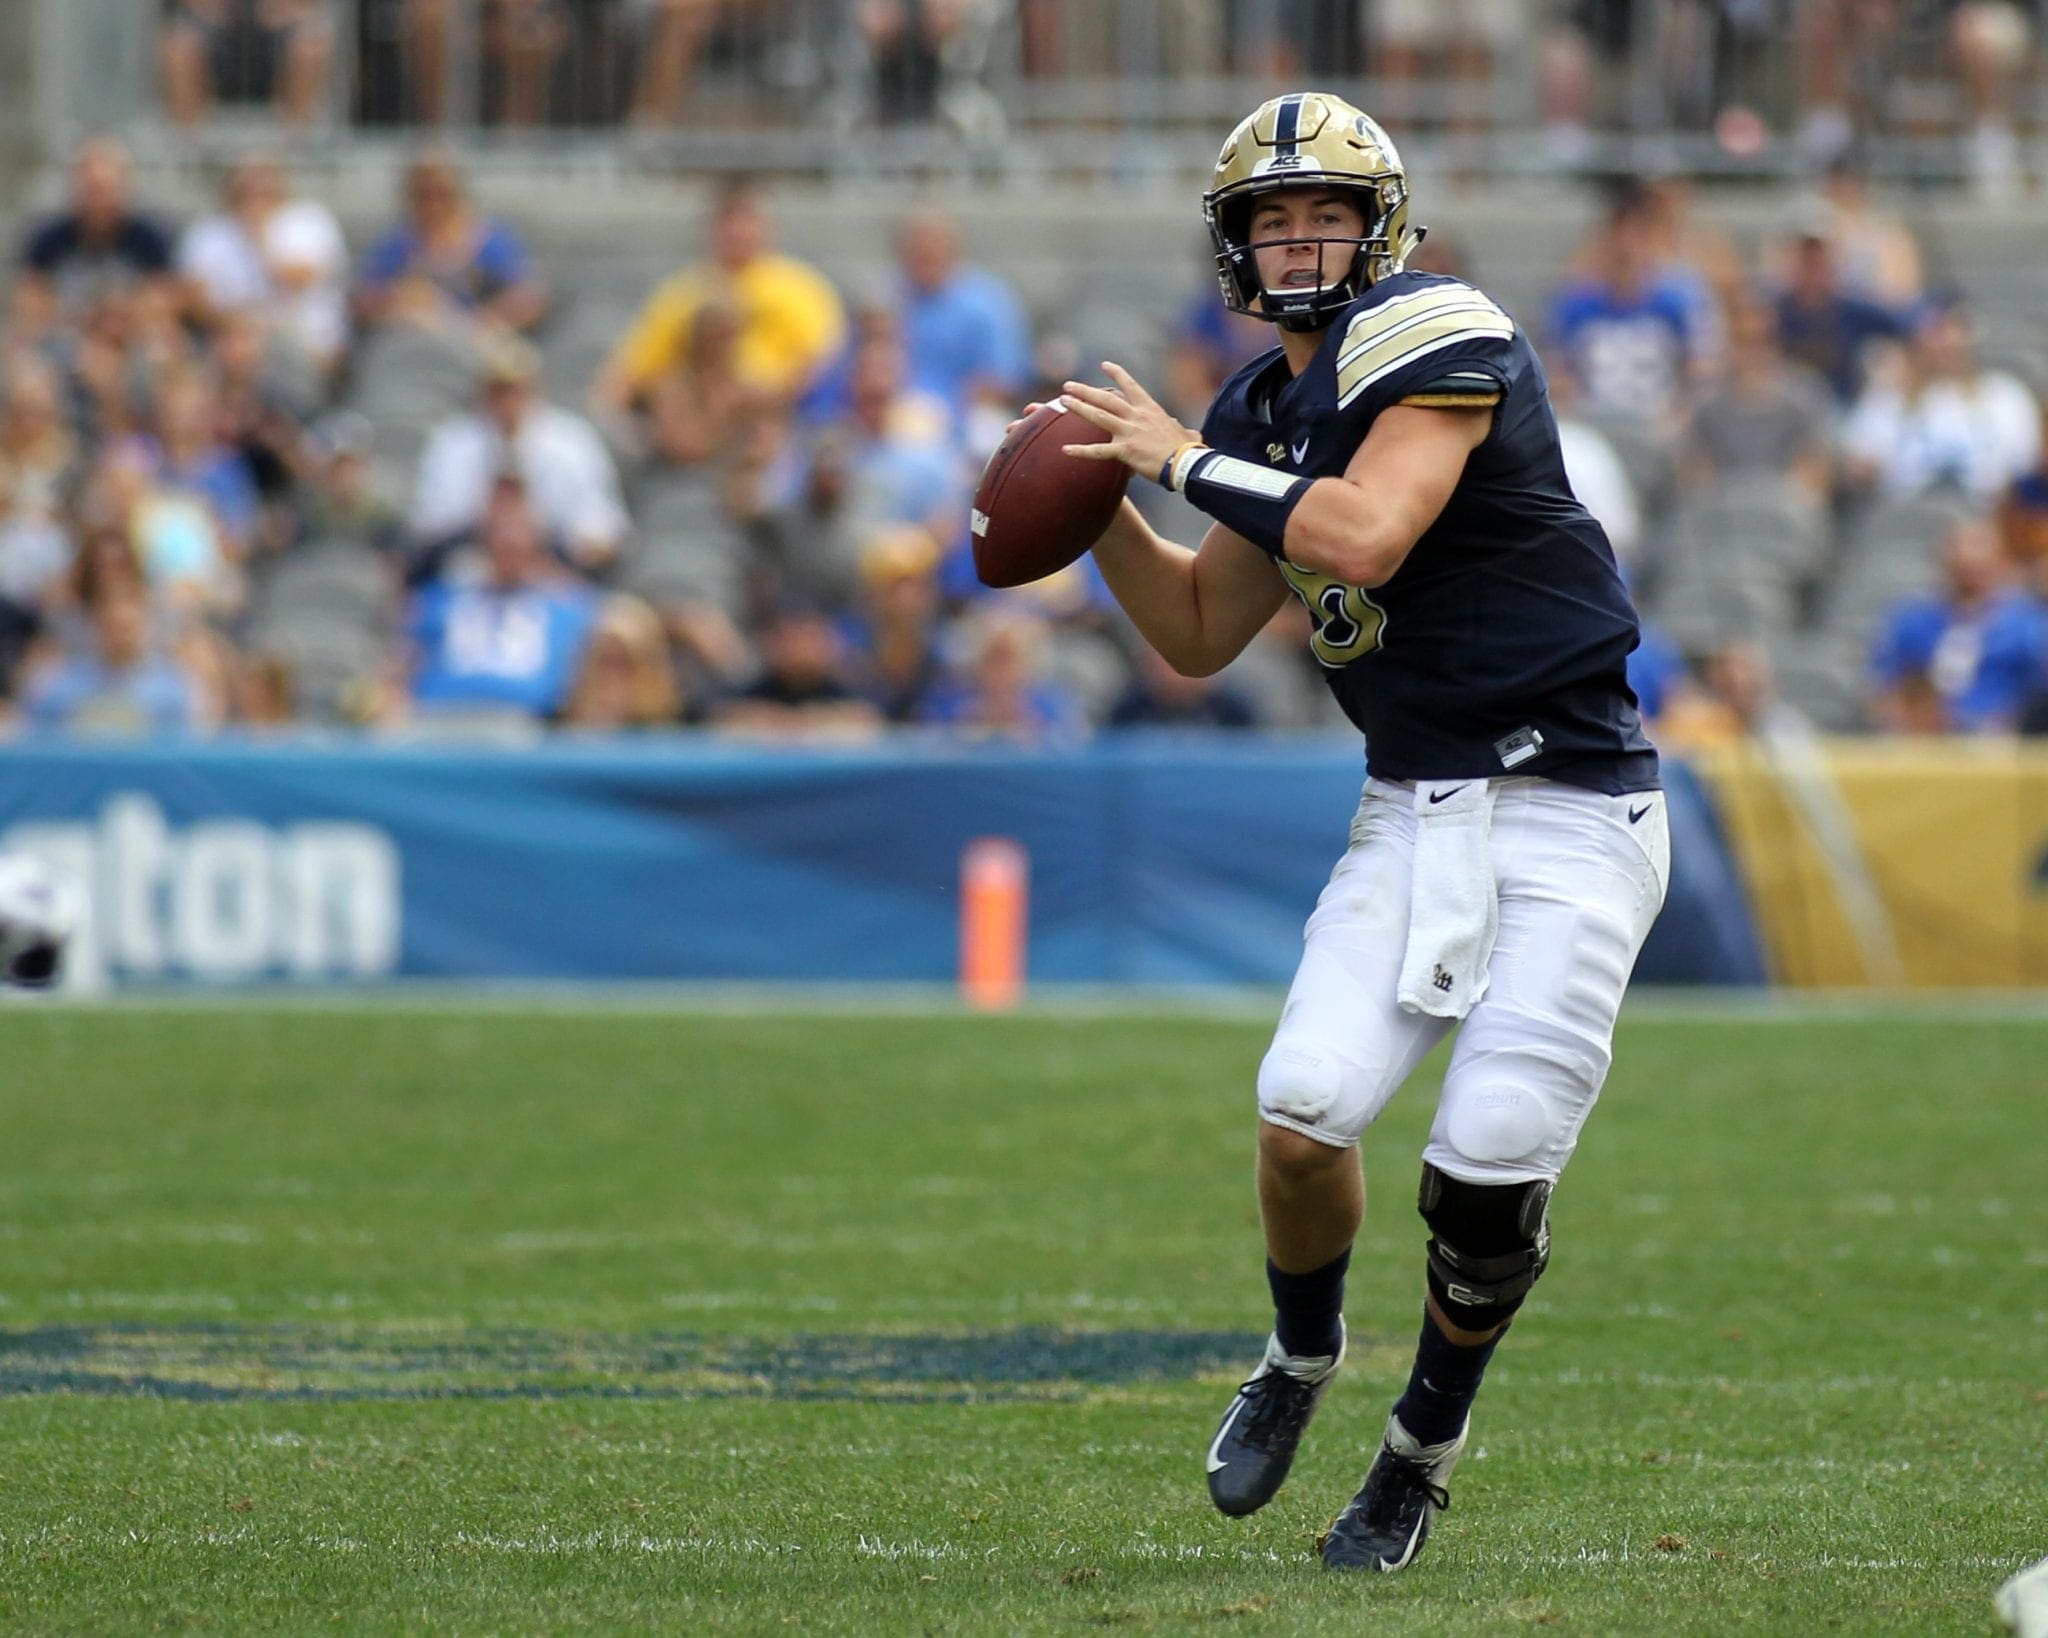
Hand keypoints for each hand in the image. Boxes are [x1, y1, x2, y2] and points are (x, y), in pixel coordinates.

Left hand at [1059, 362, 1198, 483]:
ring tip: (1063, 401)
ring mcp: (1129, 432)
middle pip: (1106, 398)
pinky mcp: (1125, 450)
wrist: (1187, 463)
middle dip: (1085, 390)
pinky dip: (1080, 451)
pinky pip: (1098, 451)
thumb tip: (1185, 430)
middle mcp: (1136, 416)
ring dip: (1079, 407)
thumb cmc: (1188, 448)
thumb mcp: (1183, 431)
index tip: (1104, 364)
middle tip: (1068, 385)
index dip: (1117, 374)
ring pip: (1098, 416)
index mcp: (1150, 408)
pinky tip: (1065, 450)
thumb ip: (1177, 428)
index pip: (1130, 386)